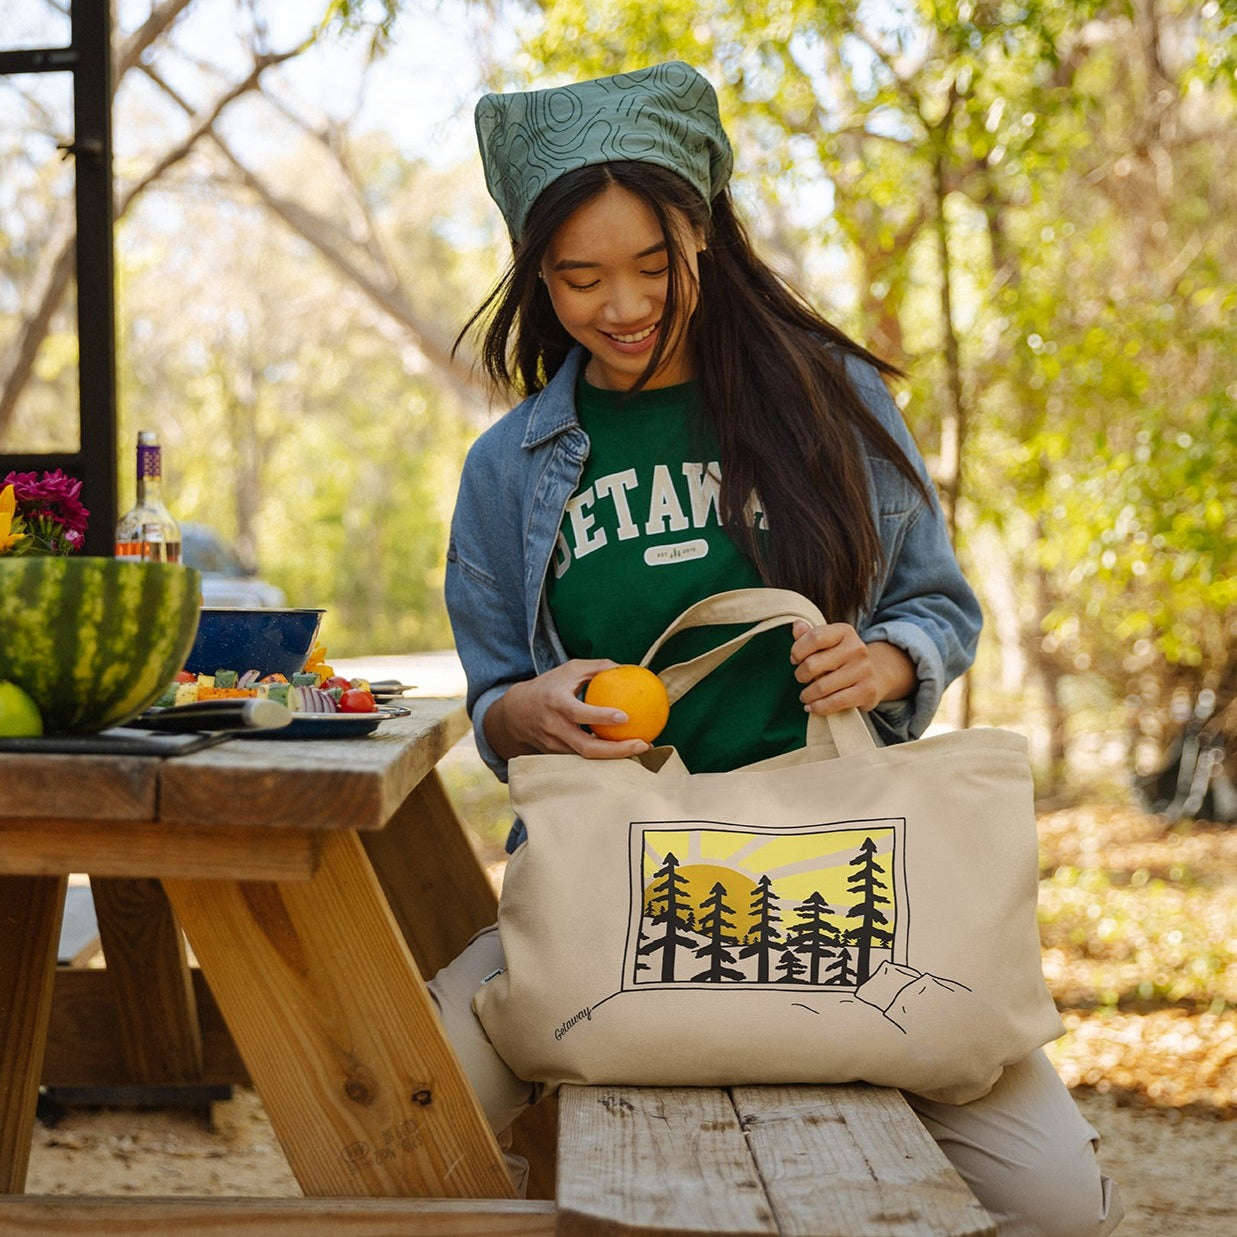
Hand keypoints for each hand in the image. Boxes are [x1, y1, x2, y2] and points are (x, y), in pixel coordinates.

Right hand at [483, 660, 650, 761]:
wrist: (515, 714)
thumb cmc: (549, 686)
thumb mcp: (569, 670)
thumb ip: (597, 667)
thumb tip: (627, 667)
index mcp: (556, 703)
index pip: (579, 713)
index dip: (601, 717)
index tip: (625, 716)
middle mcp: (555, 728)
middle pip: (586, 747)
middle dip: (616, 751)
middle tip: (643, 744)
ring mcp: (556, 746)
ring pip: (588, 757)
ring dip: (617, 756)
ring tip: (643, 748)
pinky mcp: (559, 756)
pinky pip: (586, 758)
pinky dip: (607, 756)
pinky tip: (628, 749)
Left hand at [789, 622, 914, 714]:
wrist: (876, 674)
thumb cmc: (843, 657)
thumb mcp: (829, 642)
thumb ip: (810, 635)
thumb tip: (797, 626)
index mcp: (844, 632)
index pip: (814, 638)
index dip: (797, 651)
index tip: (794, 659)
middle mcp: (856, 648)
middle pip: (813, 664)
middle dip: (800, 675)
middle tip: (801, 678)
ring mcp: (863, 670)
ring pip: (821, 687)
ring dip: (807, 694)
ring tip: (805, 696)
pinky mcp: (867, 691)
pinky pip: (835, 702)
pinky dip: (819, 707)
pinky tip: (812, 707)